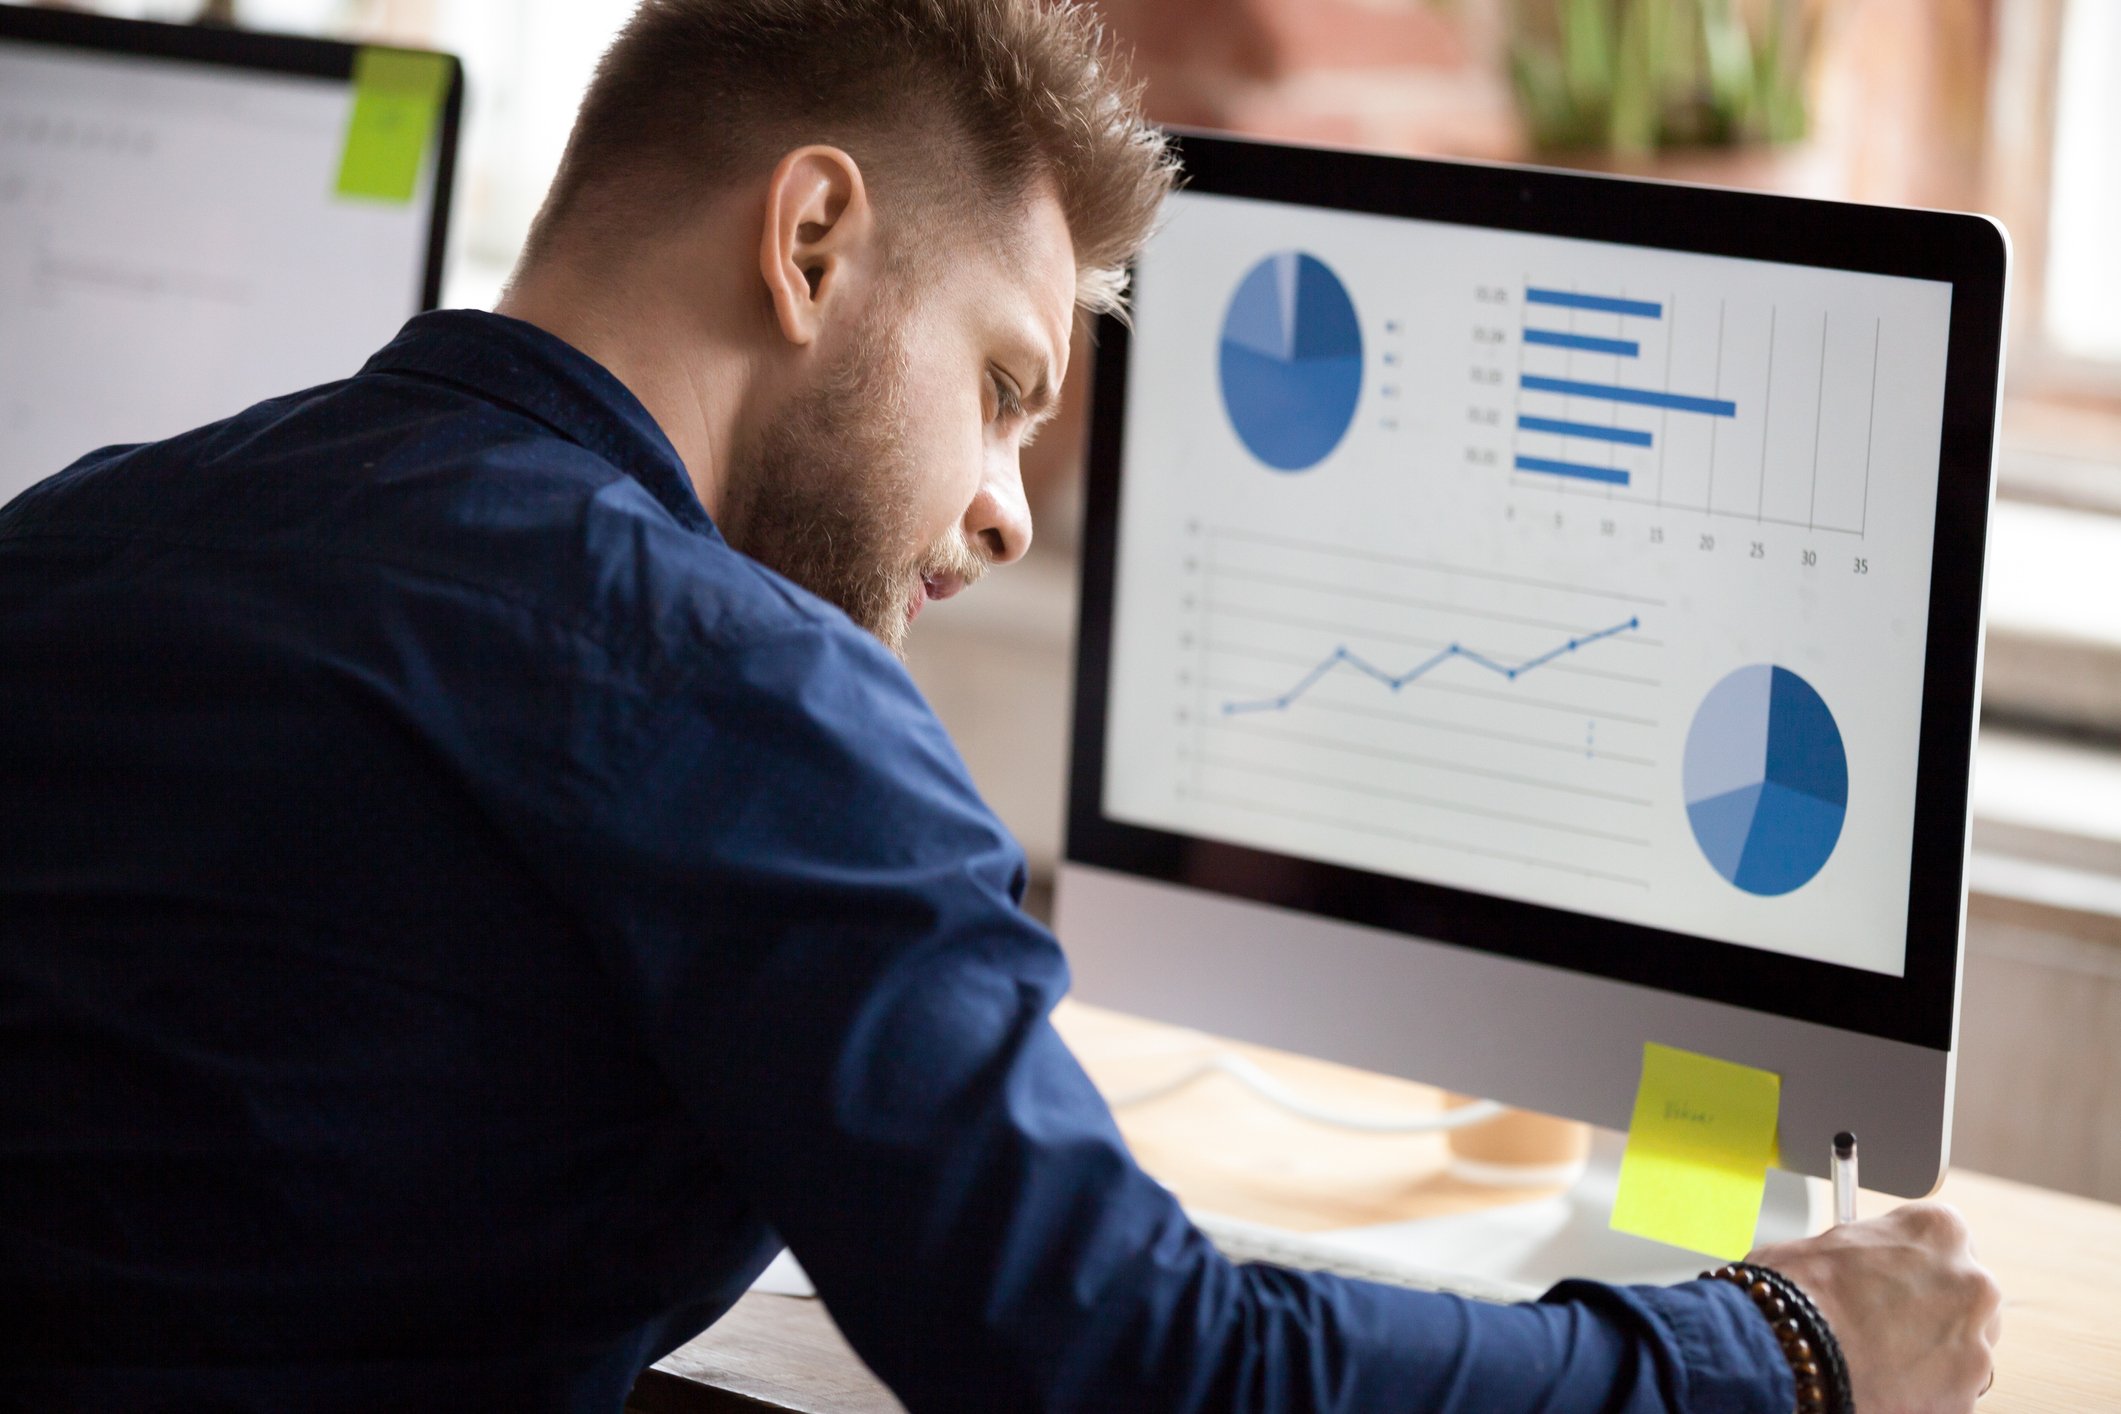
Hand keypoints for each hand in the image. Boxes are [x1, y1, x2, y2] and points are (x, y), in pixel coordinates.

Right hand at [1749, 1203, 2001, 1413]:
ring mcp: (1976, 1342)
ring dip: (1931, 1354)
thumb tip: (1861, 1265)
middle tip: (1888, 1324)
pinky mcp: (1965, 1393)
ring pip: (1964, 1348)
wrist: (1789, 1348)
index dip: (1917, 1262)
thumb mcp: (1831, 1242)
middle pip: (1967, 1296)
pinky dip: (1923, 1392)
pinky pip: (1951, 1391)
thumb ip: (1868, 1252)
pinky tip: (1883, 1385)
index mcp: (1939, 1230)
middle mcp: (1971, 1281)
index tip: (1900, 1276)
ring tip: (1879, 1360)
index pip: (1947, 1239)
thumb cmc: (1798, 1289)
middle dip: (1935, 1311)